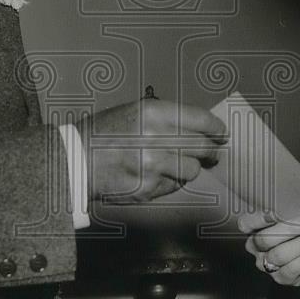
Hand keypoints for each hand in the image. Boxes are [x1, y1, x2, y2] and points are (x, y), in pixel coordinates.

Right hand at [76, 100, 226, 202]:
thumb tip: (200, 127)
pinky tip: (157, 173)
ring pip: (192, 170)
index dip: (216, 127)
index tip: (222, 132)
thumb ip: (168, 118)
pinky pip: (174, 186)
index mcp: (155, 113)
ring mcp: (154, 166)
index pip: (201, 120)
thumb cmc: (105, 132)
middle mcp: (157, 139)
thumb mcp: (136, 111)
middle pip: (203, 147)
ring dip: (190, 167)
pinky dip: (171, 181)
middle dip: (212, 150)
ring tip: (178, 163)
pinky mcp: (149, 188)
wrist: (78, 159)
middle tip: (213, 151)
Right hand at [238, 211, 299, 286]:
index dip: (258, 219)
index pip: (246, 224)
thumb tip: (295, 201)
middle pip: (265, 240)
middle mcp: (256, 249)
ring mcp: (267, 265)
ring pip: (281, 255)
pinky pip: (293, 268)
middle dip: (290, 229)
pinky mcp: (282, 278)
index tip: (274, 214)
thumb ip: (288, 209)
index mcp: (252, 228)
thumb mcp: (293, 214)